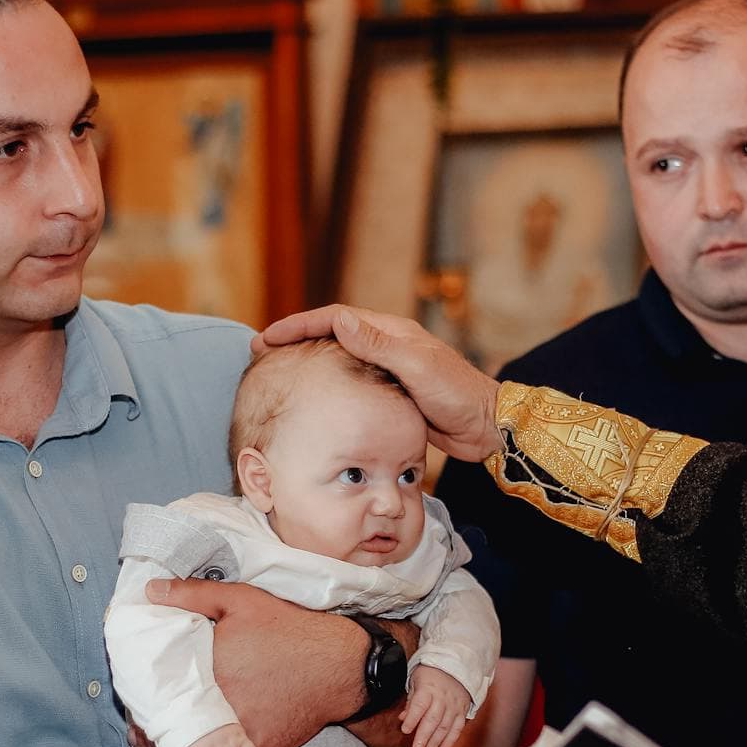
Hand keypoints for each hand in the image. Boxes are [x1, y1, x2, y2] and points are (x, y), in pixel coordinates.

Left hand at [145, 578, 365, 746]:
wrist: (342, 665)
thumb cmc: (290, 629)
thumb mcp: (241, 600)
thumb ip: (192, 594)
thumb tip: (149, 591)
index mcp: (207, 673)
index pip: (159, 699)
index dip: (144, 706)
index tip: (139, 707)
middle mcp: (222, 709)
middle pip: (176, 730)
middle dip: (163, 730)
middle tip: (152, 729)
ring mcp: (242, 734)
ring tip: (183, 740)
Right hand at [256, 306, 504, 460]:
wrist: (485, 427)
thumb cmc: (457, 395)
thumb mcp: (417, 368)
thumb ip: (379, 345)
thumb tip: (340, 321)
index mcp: (391, 332)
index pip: (334, 319)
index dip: (298, 326)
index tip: (268, 338)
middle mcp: (387, 346)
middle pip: (332, 335)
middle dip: (296, 340)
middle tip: (261, 353)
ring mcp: (389, 370)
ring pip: (339, 360)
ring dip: (309, 361)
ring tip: (278, 373)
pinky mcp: (392, 395)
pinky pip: (352, 384)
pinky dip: (328, 385)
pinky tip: (313, 399)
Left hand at [400, 666, 467, 746]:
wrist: (456, 666)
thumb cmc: (431, 674)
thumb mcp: (416, 681)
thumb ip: (411, 701)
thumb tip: (403, 718)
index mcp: (428, 688)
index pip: (420, 705)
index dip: (413, 718)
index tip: (405, 730)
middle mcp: (442, 698)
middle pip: (433, 719)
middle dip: (424, 736)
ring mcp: (454, 705)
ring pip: (445, 726)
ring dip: (435, 742)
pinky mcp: (462, 711)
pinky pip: (458, 727)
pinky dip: (451, 740)